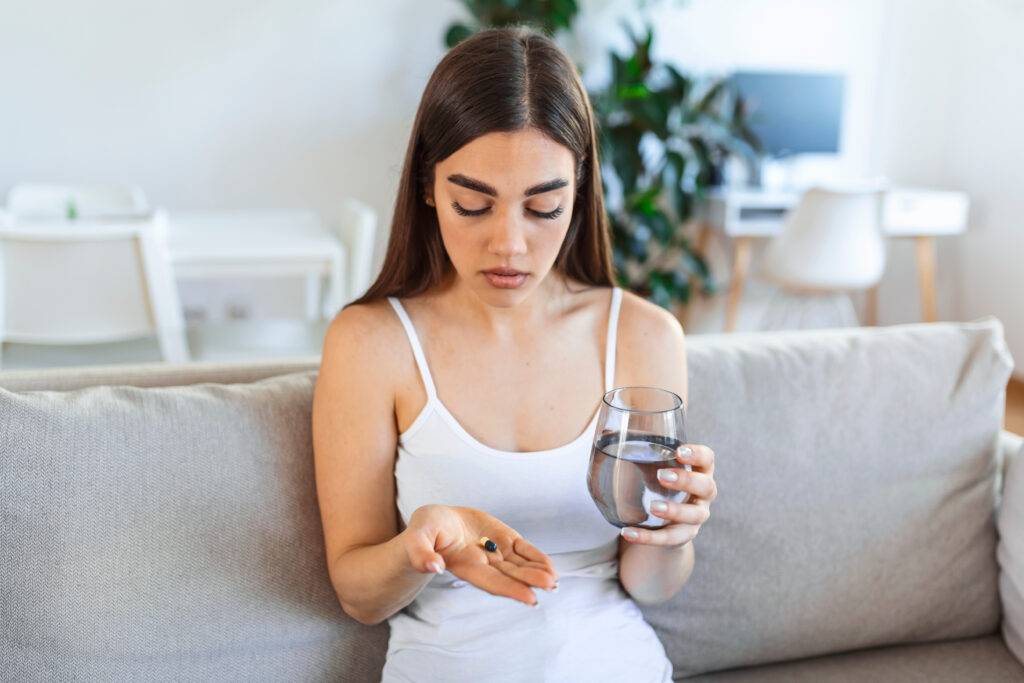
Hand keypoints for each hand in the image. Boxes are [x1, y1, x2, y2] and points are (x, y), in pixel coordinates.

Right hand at [404, 504, 558, 605]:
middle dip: (530, 580)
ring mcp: (495, 551)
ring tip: (554, 578)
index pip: (491, 581)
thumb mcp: (416, 537)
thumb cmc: (423, 531)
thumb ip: (421, 553)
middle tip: (550, 584)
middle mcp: (484, 563)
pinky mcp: (503, 538)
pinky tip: (549, 567)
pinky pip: (523, 550)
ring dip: (537, 572)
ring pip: (520, 565)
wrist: (436, 521)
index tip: (530, 598)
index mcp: (465, 566)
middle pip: (510, 575)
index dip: (510, 589)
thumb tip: (432, 566)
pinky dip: (536, 557)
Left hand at [621, 444, 716, 547]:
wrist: (664, 523)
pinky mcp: (682, 537)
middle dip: (687, 480)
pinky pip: (668, 539)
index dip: (698, 454)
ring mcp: (696, 518)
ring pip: (694, 516)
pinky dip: (647, 537)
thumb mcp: (653, 467)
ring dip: (675, 510)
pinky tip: (627, 532)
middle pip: (707, 487)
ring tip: (653, 506)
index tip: (679, 451)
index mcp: (699, 472)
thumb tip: (606, 433)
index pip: (708, 459)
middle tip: (662, 476)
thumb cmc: (659, 484)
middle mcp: (703, 495)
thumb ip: (639, 451)